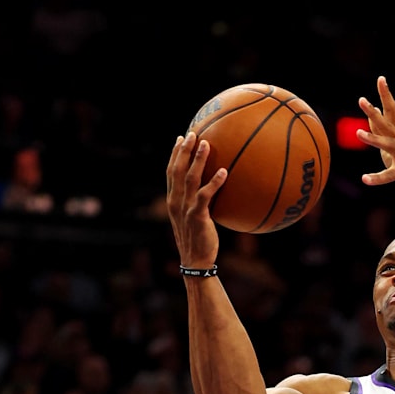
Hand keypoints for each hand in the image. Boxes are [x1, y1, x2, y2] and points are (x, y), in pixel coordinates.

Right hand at [165, 131, 224, 267]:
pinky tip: (224, 171)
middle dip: (183, 150)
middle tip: (192, 133)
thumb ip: (200, 200)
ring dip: (198, 160)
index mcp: (173, 200)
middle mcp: (175, 201)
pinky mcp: (197, 216)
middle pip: (176, 170)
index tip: (181, 138)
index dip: (174, 154)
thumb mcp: (195, 216)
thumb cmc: (199, 238)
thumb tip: (216, 185)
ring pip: (189, 179)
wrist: (196, 261)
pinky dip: (214, 183)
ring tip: (206, 144)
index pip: (171, 172)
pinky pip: (205, 196)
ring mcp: (185, 208)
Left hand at [357, 76, 394, 208]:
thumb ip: (382, 128)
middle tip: (362, 100)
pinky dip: (377, 178)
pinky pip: (389, 176)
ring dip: (373, 139)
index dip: (386, 95)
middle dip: (374, 112)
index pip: (391, 111)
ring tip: (358, 133)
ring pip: (388, 146)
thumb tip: (376, 108)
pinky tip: (365, 179)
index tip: (381, 79)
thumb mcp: (392, 145)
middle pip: (387, 124)